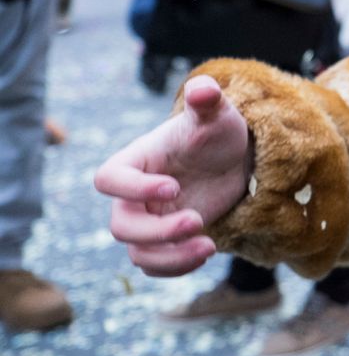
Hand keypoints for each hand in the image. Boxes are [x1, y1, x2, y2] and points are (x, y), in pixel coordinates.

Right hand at [94, 75, 251, 276]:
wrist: (232, 158)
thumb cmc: (216, 132)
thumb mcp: (215, 114)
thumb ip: (206, 101)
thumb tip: (204, 89)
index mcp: (134, 161)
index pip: (108, 179)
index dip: (134, 189)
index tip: (174, 186)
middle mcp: (133, 195)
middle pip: (121, 226)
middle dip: (157, 231)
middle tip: (198, 220)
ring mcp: (149, 220)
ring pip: (138, 253)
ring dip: (170, 258)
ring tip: (208, 246)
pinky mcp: (166, 240)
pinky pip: (156, 265)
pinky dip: (178, 267)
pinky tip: (208, 251)